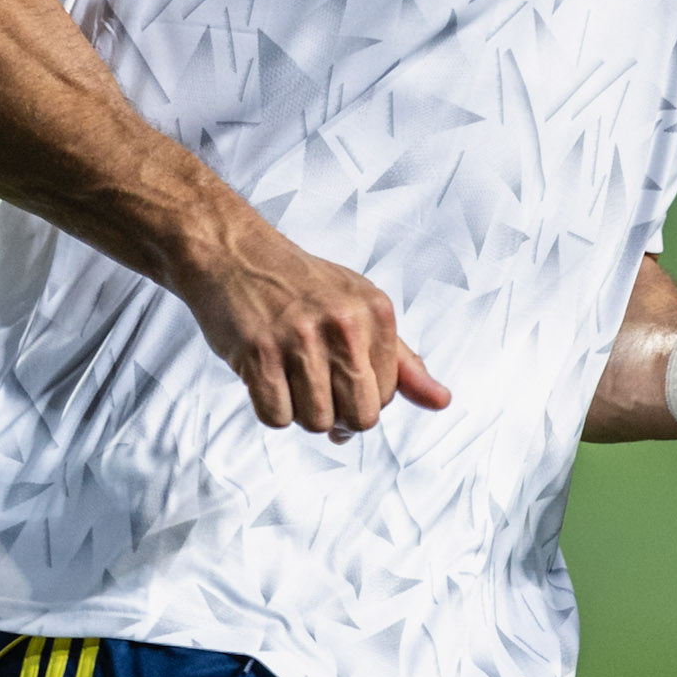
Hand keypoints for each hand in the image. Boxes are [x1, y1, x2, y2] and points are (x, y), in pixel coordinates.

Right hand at [182, 208, 450, 436]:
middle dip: (338, 418)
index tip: (338, 381)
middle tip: (316, 389)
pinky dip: (270, 408)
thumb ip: (401, 360)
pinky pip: (276, 417)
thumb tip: (441, 401)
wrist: (236, 253)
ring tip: (289, 376)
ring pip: (317, 422)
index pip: (387, 397)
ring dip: (301, 412)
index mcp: (376, 311)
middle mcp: (344, 322)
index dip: (361, 401)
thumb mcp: (360, 309)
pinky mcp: (259, 351)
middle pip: (360, 418)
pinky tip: (265, 376)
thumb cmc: (301, 286)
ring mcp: (300, 337)